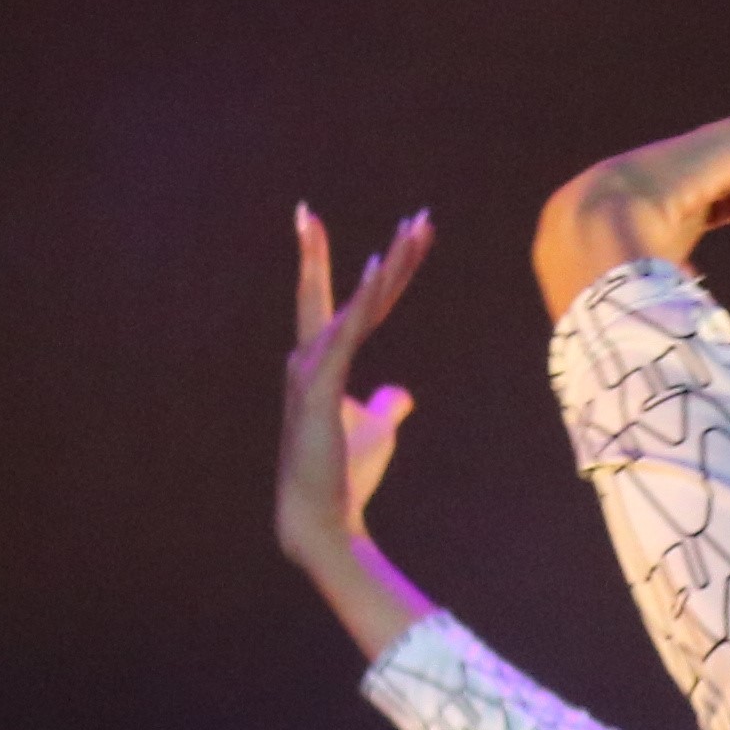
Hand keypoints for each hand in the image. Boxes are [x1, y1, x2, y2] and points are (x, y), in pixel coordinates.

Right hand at [278, 205, 440, 659]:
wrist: (322, 516)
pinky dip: (362, 299)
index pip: (355, 303)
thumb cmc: (347, 472)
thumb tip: (400, 394)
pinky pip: (346, 332)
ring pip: (358, 304)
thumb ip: (386, 405)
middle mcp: (311, 358)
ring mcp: (312, 371)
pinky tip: (379, 269)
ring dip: (392, 266)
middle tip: (415, 214)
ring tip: (418, 229)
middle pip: (351, 292)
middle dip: (382, 252)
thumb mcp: (377, 430)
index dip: (379, 268)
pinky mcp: (320, 387)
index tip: (398, 232)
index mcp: (323, 361)